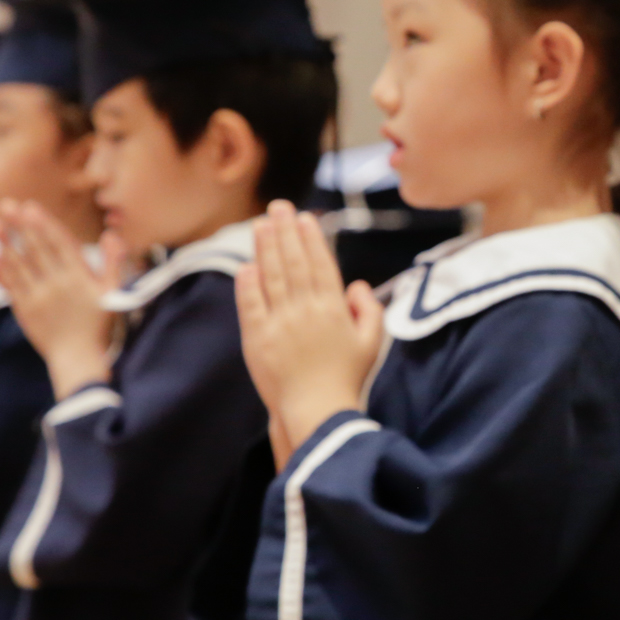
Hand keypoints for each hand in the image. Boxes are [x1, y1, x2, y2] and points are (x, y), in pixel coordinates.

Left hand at [0, 200, 112, 398]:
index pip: (59, 244)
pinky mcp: (25, 310)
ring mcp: (39, 297)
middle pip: (36, 249)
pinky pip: (9, 288)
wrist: (78, 359)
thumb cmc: (99, 325)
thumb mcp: (114, 293)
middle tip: (6, 204)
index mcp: (80, 277)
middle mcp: (57, 284)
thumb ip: (114, 263)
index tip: (30, 207)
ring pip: (19, 265)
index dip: (43, 224)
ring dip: (4, 244)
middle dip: (20, 226)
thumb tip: (113, 235)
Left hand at [236, 200, 382, 451]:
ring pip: (272, 276)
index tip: (304, 217)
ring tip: (261, 225)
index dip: (311, 238)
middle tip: (278, 207)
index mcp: (334, 309)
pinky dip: (248, 283)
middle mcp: (306, 310)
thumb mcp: (372, 344)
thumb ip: (369, 310)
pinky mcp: (258, 339)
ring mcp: (280, 323)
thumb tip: (356, 285)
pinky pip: (251, 304)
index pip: (320, 264)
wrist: (317, 412)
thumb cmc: (346, 380)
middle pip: (293, 262)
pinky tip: (247, 265)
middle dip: (285, 231)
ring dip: (266, 248)